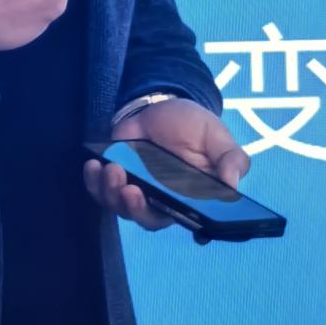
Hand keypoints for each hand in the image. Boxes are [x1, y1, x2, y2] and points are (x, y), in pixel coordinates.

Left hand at [82, 96, 249, 231]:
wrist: (162, 105)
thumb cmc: (193, 125)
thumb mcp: (217, 137)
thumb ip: (231, 160)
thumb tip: (232, 186)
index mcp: (191, 197)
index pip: (183, 219)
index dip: (174, 218)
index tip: (166, 209)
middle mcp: (162, 199)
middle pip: (147, 218)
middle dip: (135, 209)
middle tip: (131, 191)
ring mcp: (137, 188)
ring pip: (120, 206)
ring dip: (111, 193)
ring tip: (112, 169)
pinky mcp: (116, 176)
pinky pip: (100, 189)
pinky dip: (93, 182)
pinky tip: (93, 167)